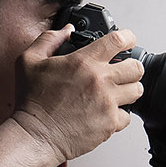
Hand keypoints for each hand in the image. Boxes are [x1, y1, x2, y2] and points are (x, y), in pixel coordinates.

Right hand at [10, 24, 144, 163]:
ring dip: (129, 90)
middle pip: (136, 67)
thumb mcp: (29, 61)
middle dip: (131, 67)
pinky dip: (120, 115)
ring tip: (117, 92)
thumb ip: (49, 39)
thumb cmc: (32, 102)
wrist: (36, 135)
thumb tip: (67, 30)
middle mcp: (100, 81)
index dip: (127, 37)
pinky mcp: (110, 123)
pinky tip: (106, 112)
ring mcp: (107, 103)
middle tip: (122, 71)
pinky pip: (127, 116)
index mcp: (83, 62)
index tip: (127, 40)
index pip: (118, 40)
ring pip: (137, 91)